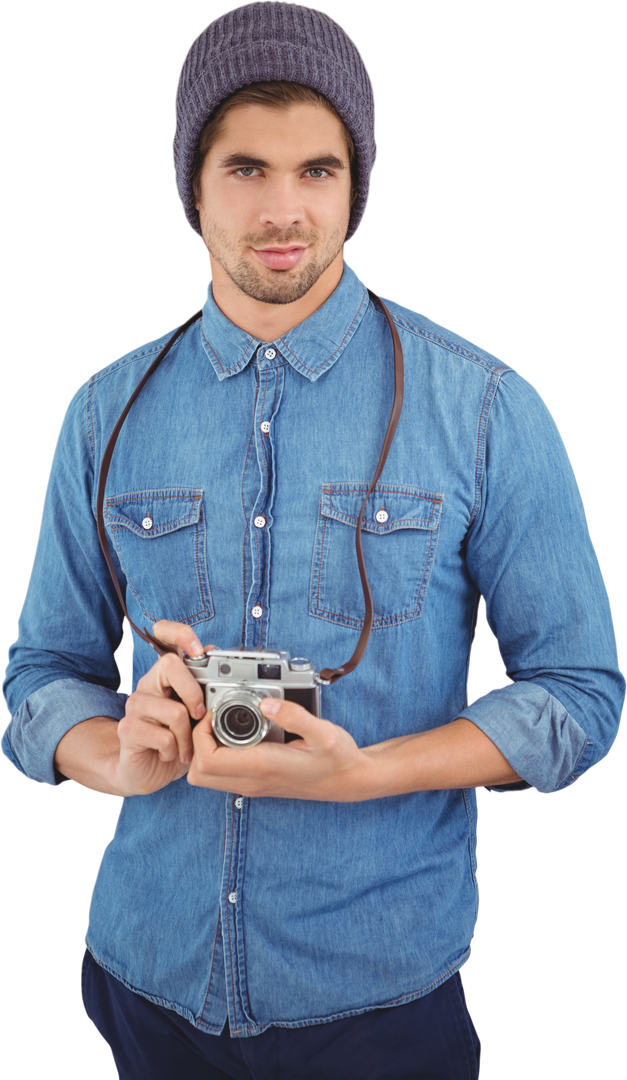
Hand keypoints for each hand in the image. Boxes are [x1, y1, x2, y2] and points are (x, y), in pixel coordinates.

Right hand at [113, 620, 215, 795]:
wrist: (148, 771)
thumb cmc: (176, 740)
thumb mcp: (197, 713)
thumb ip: (204, 685)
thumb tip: (212, 650)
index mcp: (166, 675)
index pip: (165, 635)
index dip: (180, 634)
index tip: (198, 649)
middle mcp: (148, 684)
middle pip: (170, 665)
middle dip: (194, 693)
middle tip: (200, 715)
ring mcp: (135, 705)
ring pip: (174, 711)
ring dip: (187, 736)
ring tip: (185, 747)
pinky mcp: (127, 729)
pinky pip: (164, 736)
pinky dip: (175, 750)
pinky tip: (169, 754)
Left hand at [187, 697, 373, 801]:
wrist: (349, 781)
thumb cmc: (338, 759)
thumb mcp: (323, 732)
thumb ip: (295, 716)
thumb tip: (267, 702)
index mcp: (263, 767)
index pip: (208, 761)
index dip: (202, 734)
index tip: (215, 712)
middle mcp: (253, 781)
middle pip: (198, 774)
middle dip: (196, 743)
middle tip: (213, 718)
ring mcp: (253, 785)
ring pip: (207, 777)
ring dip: (205, 750)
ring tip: (222, 724)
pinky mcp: (256, 783)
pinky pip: (222, 774)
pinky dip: (217, 756)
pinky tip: (235, 735)